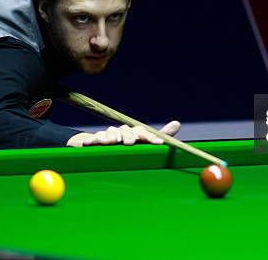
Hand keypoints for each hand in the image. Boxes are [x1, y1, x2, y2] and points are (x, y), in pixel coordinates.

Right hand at [66, 121, 180, 146]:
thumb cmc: (126, 145)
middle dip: (129, 136)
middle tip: (130, 143)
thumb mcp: (144, 143)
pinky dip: (92, 140)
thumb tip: (177, 123)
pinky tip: (91, 143)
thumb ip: (160, 135)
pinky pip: (93, 138)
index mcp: (135, 134)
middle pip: (127, 131)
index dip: (151, 138)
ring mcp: (108, 135)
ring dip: (111, 136)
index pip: (144, 133)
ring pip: (111, 133)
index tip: (158, 144)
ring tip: (112, 142)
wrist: (100, 145)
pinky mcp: (94, 140)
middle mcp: (122, 132)